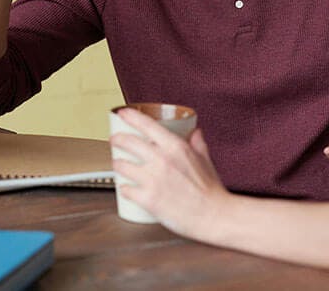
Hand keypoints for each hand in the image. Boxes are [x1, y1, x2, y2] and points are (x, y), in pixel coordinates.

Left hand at [110, 108, 229, 238]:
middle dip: (117, 139)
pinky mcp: (148, 199)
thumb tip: (194, 132)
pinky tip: (126, 188)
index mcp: (175, 147)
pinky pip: (125, 189)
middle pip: (127, 142)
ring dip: (117, 164)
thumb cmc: (211, 190)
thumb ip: (197, 143)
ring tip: (119, 165)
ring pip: (121, 165)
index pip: (146, 124)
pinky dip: (124, 188)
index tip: (122, 113)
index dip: (130, 116)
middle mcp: (162, 160)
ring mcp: (153, 180)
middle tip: (115, 140)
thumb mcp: (205, 159)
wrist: (214, 216)